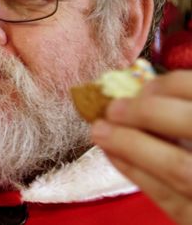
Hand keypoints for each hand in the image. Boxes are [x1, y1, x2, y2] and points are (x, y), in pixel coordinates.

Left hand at [91, 70, 191, 223]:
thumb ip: (183, 111)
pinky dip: (135, 171)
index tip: (143, 85)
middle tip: (113, 107)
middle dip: (148, 113)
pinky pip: (167, 197)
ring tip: (101, 130)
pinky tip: (112, 153)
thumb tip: (142, 92)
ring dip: (131, 144)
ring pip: (177, 167)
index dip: (174, 86)